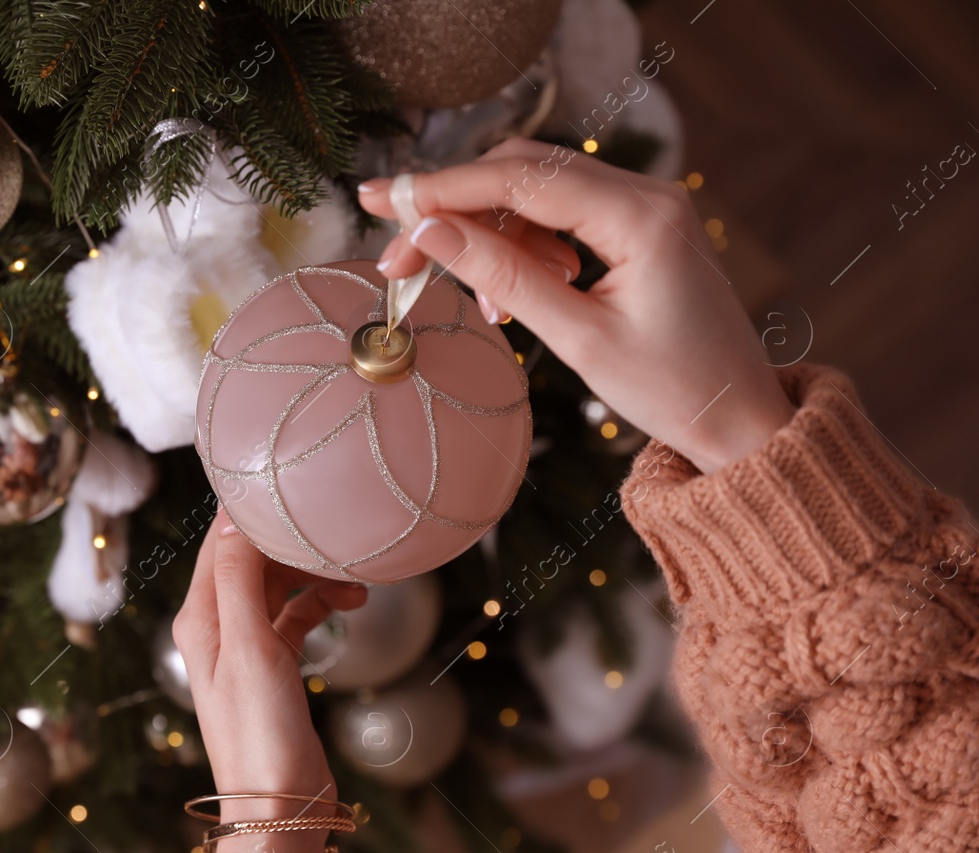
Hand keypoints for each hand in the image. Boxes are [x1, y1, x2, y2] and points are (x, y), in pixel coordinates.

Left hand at [172, 516, 366, 852]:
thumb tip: (234, 517)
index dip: (252, 510)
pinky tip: (350, 606)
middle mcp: (216, 628)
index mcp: (200, 617)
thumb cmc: (260, 735)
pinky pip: (294, 618)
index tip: (295, 484)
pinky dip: (319, 605)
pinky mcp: (272, 672)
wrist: (278, 811)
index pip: (220, 541)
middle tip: (340, 536)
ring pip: (277, 587)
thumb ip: (238, 580)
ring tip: (357, 579)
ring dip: (312, 574)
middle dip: (293, 542)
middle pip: (250, 559)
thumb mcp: (249, 648)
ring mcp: (244, 650)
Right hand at [358, 139, 794, 474]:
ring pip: (537, 191)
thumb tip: (432, 232)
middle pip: (523, 171)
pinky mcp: (637, 225)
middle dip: (453, 207)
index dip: (440, 188)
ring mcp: (644, 205)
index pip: (519, 179)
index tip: (379, 198)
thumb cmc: (672, 389)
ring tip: (465, 295)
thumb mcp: (578, 339)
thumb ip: (504, 277)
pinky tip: (508, 297)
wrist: (738, 416)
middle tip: (396, 253)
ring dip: (486, 233)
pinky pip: (560, 215)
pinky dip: (521, 247)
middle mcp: (647, 193)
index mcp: (641, 216)